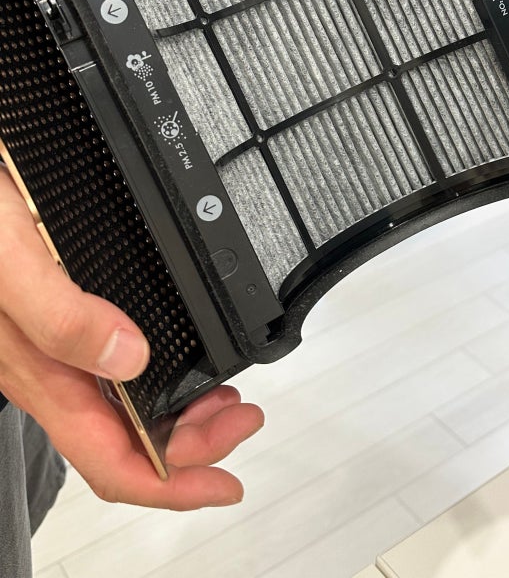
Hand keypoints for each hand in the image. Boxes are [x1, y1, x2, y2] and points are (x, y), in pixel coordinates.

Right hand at [0, 166, 262, 508]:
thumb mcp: (14, 264)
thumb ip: (61, 316)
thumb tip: (130, 356)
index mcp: (42, 373)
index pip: (111, 461)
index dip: (172, 485)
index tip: (223, 484)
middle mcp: (50, 371)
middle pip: (128, 441)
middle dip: (194, 444)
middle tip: (244, 417)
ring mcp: (54, 350)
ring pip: (123, 411)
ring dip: (181, 417)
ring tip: (225, 400)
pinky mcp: (61, 323)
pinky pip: (112, 376)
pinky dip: (157, 382)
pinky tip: (175, 364)